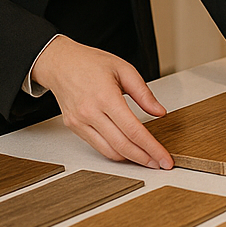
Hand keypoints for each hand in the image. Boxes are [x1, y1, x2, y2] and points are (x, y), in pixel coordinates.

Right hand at [32, 34, 173, 168]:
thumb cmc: (90, 63)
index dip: (152, 147)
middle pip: (122, 146)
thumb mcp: (124, 70)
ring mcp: (80, 122)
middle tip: (160, 163)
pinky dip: (115, 152)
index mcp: (105, 97)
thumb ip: (144, 94)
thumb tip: (160, 112)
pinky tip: (127, 150)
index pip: (133, 130)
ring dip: (130, 159)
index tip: (164, 158)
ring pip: (109, 151)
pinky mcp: (74, 128)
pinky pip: (97, 146)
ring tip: (147, 158)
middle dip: (144, 158)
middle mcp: (90, 113)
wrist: (61, 63)